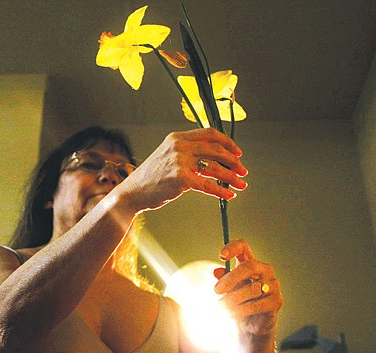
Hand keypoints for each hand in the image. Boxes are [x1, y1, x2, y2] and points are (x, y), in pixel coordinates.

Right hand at [120, 128, 247, 210]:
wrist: (132, 193)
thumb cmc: (151, 178)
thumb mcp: (168, 157)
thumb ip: (187, 153)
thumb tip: (213, 160)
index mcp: (177, 138)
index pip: (209, 133)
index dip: (227, 142)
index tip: (237, 152)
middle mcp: (179, 146)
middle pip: (216, 149)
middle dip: (234, 160)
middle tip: (243, 170)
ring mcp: (180, 161)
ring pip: (215, 167)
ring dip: (232, 177)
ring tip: (241, 184)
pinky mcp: (181, 179)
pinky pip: (208, 185)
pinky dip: (221, 191)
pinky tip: (229, 195)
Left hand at [214, 239, 282, 337]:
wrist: (251, 325)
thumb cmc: (239, 303)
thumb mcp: (228, 290)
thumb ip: (224, 280)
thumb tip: (216, 271)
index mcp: (250, 263)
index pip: (243, 247)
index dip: (233, 248)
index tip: (221, 256)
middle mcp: (264, 270)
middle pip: (249, 266)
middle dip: (231, 278)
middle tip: (217, 290)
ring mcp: (273, 284)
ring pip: (252, 288)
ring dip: (233, 299)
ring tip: (220, 307)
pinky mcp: (276, 301)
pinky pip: (256, 304)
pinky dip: (240, 310)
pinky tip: (231, 314)